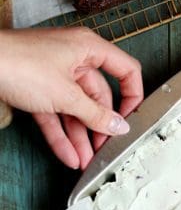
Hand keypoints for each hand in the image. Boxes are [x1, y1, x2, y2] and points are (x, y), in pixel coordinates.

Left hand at [0, 27, 142, 168]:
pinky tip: (68, 154)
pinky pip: (56, 116)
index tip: (130, 119)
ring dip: (81, 137)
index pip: (125, 70)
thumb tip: (118, 125)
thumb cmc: (18, 62)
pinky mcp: (37, 90)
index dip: (132, 96)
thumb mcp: (66, 94)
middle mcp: (74, 60)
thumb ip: (96, 114)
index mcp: (88, 49)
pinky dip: (61, 135)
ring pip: (76, 110)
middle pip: (98, 97)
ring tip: (86, 160)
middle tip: (105, 148)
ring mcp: (55, 76)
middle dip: (100, 126)